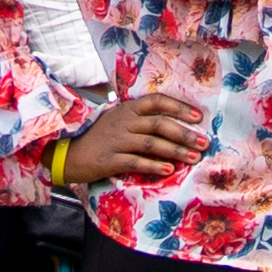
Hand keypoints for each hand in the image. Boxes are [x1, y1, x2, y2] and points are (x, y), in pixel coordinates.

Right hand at [56, 94, 209, 190]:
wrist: (69, 154)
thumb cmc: (98, 138)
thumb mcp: (116, 120)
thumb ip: (139, 119)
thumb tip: (172, 125)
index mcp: (126, 109)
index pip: (156, 102)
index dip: (178, 107)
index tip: (197, 117)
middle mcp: (123, 122)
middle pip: (159, 124)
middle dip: (184, 133)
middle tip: (203, 142)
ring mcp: (116, 140)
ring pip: (152, 143)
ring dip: (176, 150)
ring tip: (193, 157)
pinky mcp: (111, 159)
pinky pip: (137, 162)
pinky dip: (154, 166)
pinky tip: (169, 170)